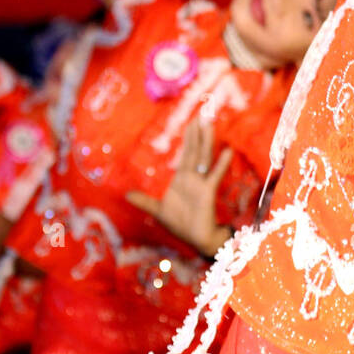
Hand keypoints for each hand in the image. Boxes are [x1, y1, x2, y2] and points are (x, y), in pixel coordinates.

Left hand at [127, 118, 233, 255]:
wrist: (196, 239)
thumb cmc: (181, 225)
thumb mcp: (159, 211)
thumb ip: (145, 202)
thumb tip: (126, 195)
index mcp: (182, 179)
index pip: (186, 153)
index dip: (189, 137)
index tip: (192, 121)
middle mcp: (192, 177)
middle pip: (196, 150)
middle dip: (198, 132)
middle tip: (203, 113)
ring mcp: (201, 183)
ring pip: (204, 157)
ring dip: (207, 141)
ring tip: (210, 124)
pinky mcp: (208, 192)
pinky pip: (215, 175)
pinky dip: (221, 163)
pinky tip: (227, 151)